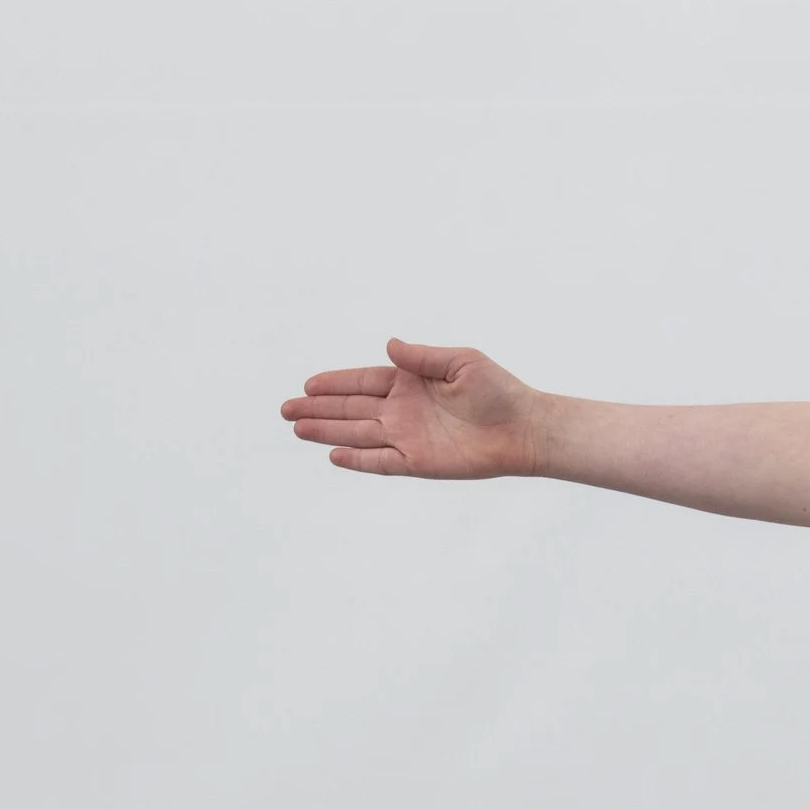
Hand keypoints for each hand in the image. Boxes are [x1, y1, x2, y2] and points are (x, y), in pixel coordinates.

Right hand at [281, 338, 545, 478]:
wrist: (524, 429)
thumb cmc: (499, 391)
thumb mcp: (461, 362)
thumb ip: (421, 357)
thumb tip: (388, 346)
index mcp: (410, 382)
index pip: (362, 381)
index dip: (334, 383)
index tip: (307, 385)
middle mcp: (403, 410)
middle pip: (351, 409)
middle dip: (318, 408)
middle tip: (285, 409)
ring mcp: (409, 437)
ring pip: (358, 434)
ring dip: (328, 432)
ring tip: (297, 427)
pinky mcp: (419, 462)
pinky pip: (381, 461)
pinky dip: (358, 459)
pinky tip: (333, 455)